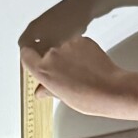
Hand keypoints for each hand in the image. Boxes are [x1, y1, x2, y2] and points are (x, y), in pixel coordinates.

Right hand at [19, 33, 137, 122]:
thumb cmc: (88, 97)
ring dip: (67, 55)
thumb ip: (49, 88)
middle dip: (53, 60)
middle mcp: (53, 54)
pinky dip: (79, 51)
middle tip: (65, 73)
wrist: (111, 89)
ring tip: (80, 70)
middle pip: (46, 52)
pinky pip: (76, 44)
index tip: (32, 59)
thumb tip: (41, 90)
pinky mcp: (82, 39)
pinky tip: (87, 64)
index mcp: (43, 70)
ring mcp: (68, 45)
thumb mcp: (63, 96)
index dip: (30, 58)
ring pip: (62, 47)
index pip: (26, 56)